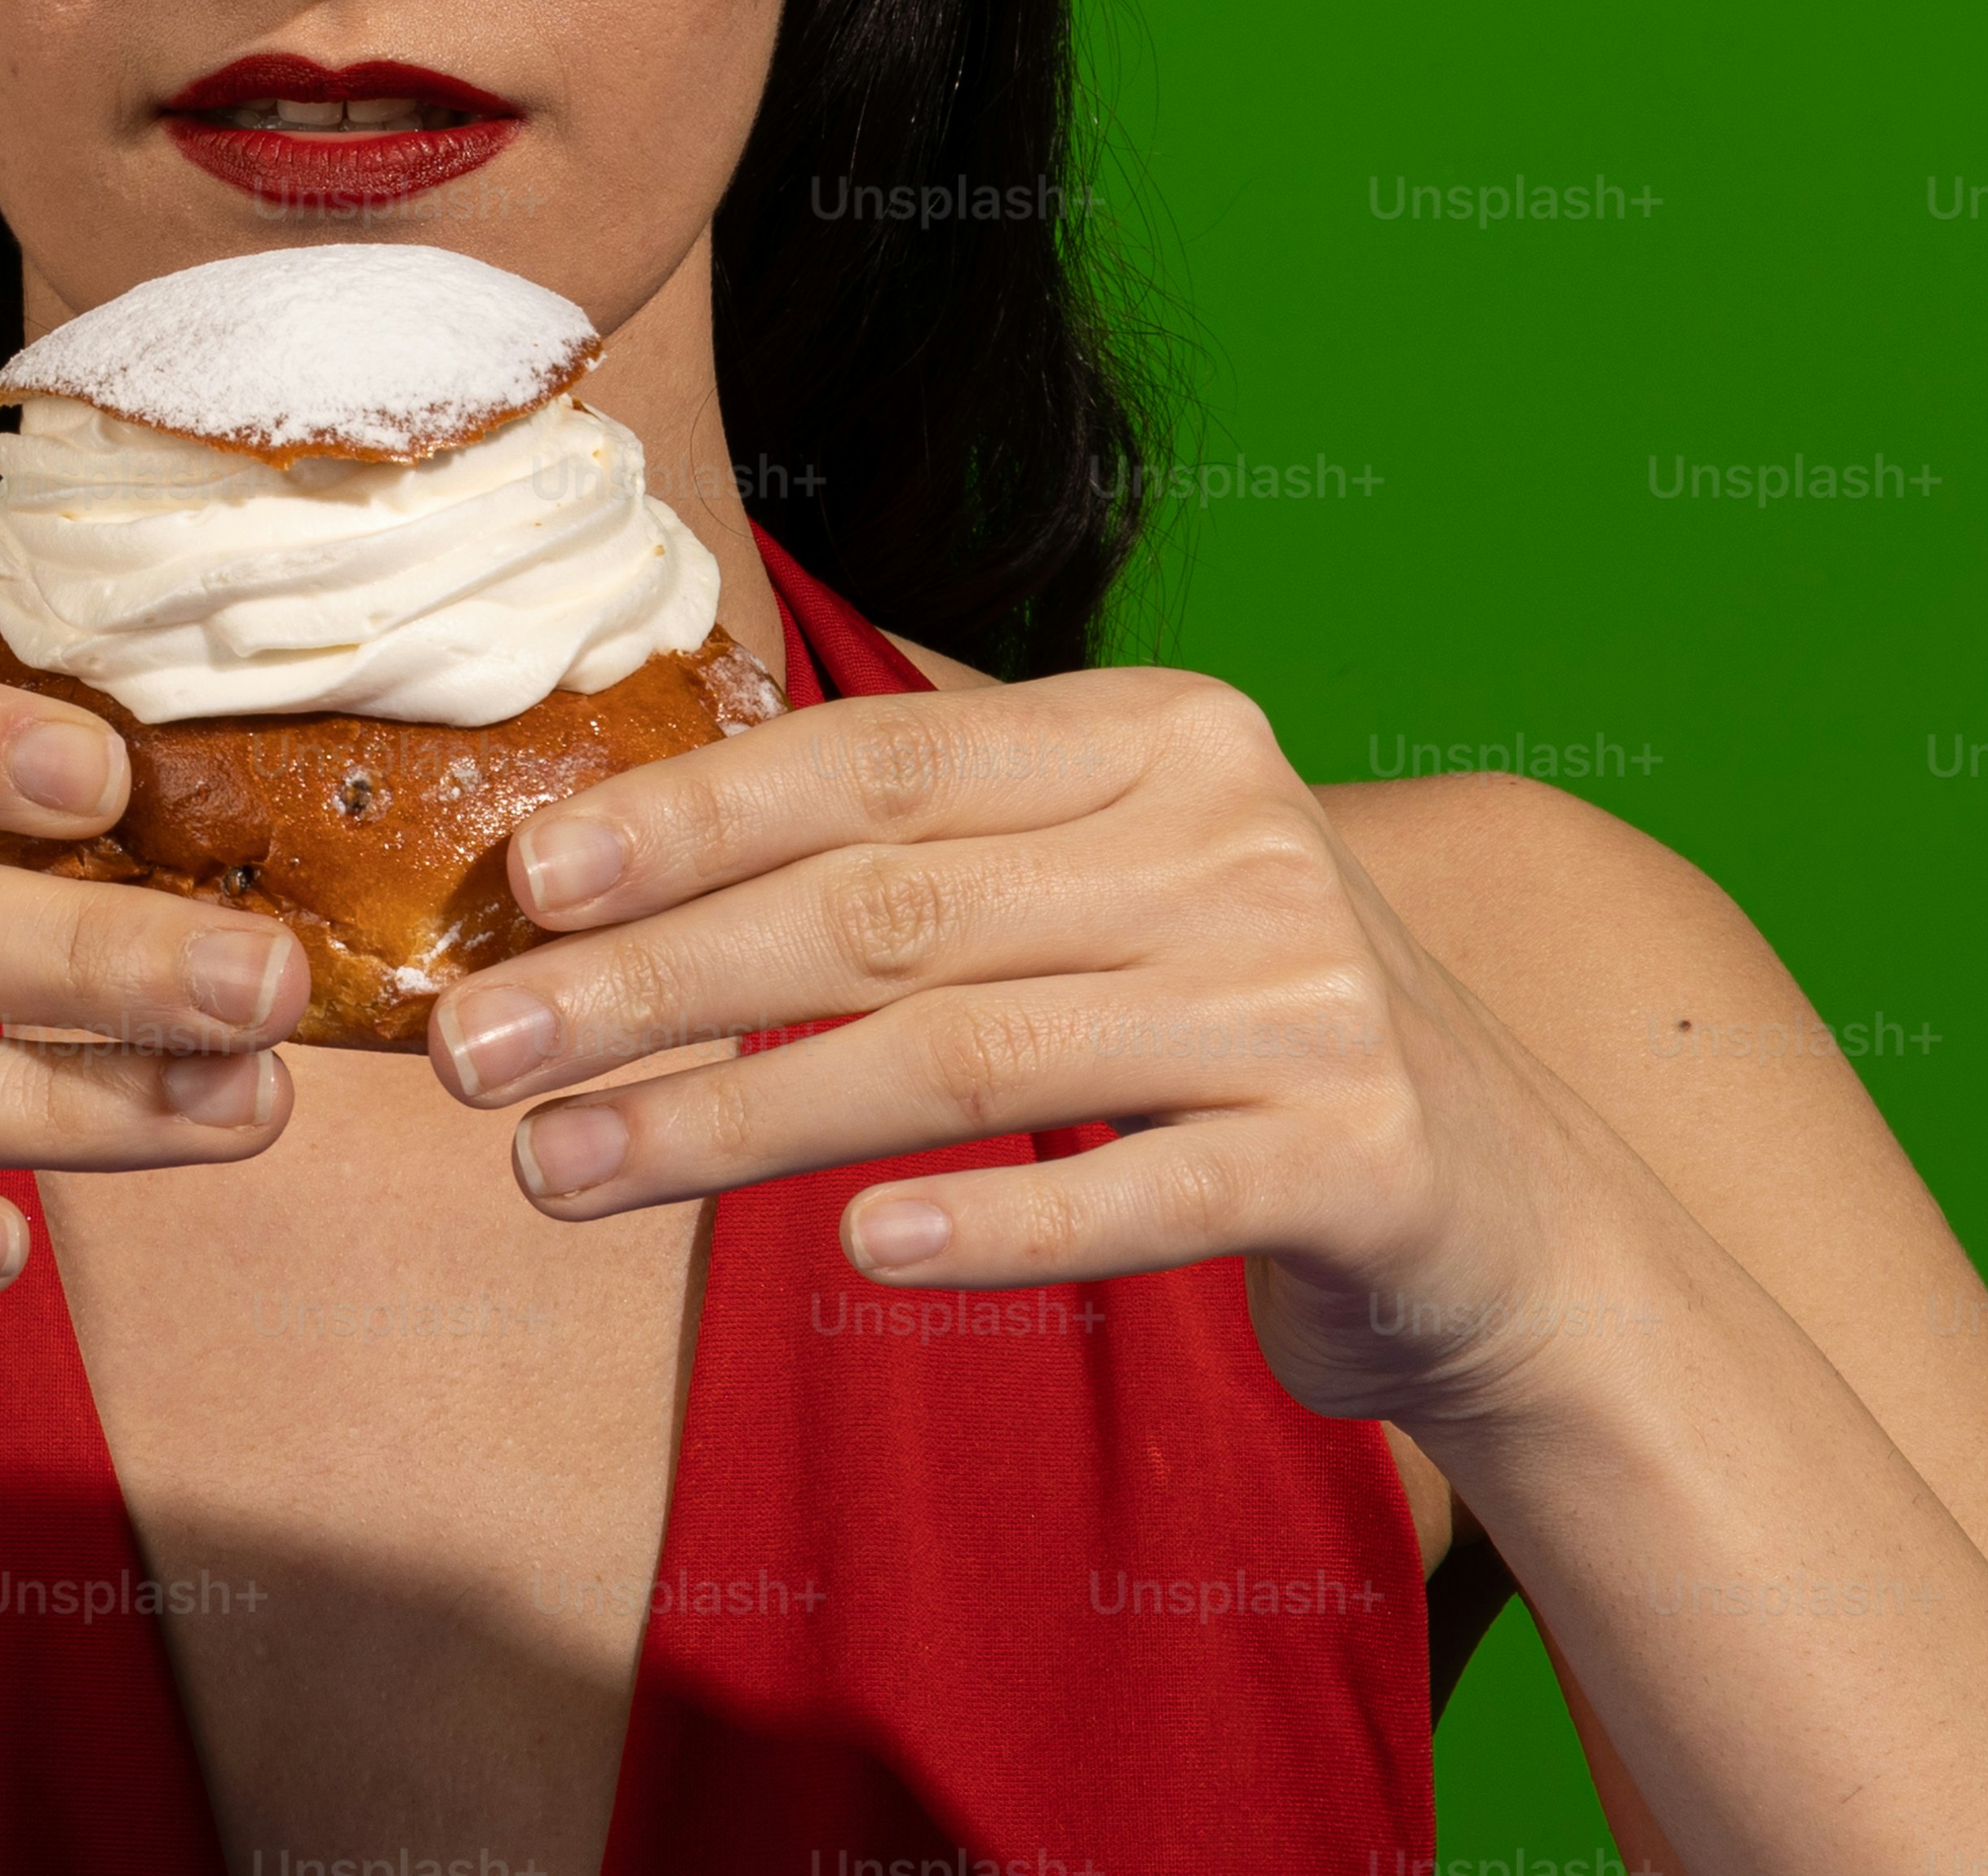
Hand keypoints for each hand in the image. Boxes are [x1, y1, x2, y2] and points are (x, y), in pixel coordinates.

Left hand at [419, 667, 1652, 1432]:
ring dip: (737, 1124)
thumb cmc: (1237, 1034)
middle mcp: (1235, 841)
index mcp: (1157, 736)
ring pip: (968, 1057)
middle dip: (653, 981)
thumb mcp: (1108, 893)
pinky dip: (996, 1225)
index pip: (878, 759)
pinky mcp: (1359, 1160)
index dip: (687, 818)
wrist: (1514, 1208)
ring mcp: (1307, 999)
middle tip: (473, 1055)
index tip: (518, 885)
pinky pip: (1139, 1196)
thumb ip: (928, 860)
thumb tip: (623, 880)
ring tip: (562, 1173)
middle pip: (888, 910)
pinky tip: (857, 1250)